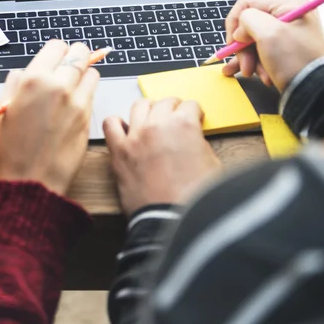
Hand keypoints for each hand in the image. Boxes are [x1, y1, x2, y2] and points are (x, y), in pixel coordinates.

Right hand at [0, 40, 99, 194]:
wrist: (30, 182)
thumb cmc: (11, 150)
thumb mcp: (3, 111)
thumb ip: (15, 85)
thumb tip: (24, 73)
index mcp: (34, 80)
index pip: (57, 46)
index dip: (56, 51)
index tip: (55, 58)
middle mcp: (59, 86)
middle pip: (80, 54)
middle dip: (75, 56)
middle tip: (69, 65)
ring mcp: (77, 102)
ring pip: (92, 72)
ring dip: (84, 74)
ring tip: (72, 86)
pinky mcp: (89, 117)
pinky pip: (93, 94)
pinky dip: (87, 93)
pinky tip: (74, 104)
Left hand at [103, 98, 220, 215]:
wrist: (172, 221)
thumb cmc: (194, 198)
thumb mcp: (213, 164)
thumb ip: (200, 143)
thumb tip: (192, 139)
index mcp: (184, 125)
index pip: (190, 105)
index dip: (194, 113)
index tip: (193, 119)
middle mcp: (158, 124)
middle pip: (165, 102)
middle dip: (173, 109)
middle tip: (175, 119)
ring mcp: (136, 136)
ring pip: (139, 105)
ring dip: (148, 110)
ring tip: (152, 120)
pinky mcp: (119, 151)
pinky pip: (110, 124)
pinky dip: (117, 124)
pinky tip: (125, 131)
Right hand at [222, 0, 323, 91]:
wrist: (314, 92)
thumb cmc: (294, 60)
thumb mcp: (268, 33)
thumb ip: (247, 20)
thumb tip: (240, 30)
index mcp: (288, 2)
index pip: (247, 2)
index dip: (235, 22)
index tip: (232, 43)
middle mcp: (288, 13)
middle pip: (249, 23)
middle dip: (243, 46)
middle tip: (245, 65)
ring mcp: (286, 31)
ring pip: (253, 39)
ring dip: (249, 57)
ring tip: (252, 73)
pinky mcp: (284, 47)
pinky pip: (261, 49)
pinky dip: (255, 62)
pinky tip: (252, 73)